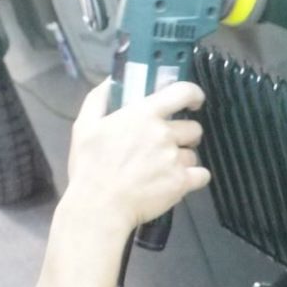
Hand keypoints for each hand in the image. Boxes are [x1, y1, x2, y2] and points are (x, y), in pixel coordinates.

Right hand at [66, 80, 210, 232]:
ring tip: (162, 170)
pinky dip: (193, 179)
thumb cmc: (90, 166)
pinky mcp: (182, 182)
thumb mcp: (84, 126)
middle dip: (183, 136)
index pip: (183, 92)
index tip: (193, 102)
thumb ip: (99, 98)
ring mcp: (175, 158)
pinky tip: (177, 182)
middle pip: (193, 128)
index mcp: (143, 114)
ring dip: (183, 160)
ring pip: (193, 154)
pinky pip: (202, 175)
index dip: (194, 94)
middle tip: (166, 147)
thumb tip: (112, 79)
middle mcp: (164, 133)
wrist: (99, 207)